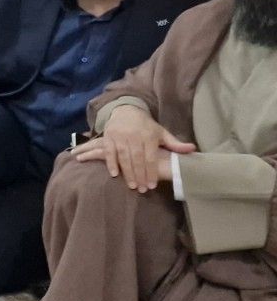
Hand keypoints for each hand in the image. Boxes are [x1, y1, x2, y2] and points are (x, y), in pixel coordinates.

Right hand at [73, 104, 194, 191]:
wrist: (126, 110)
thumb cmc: (146, 126)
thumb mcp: (161, 133)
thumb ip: (175, 144)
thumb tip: (192, 149)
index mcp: (149, 135)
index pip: (151, 157)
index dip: (151, 172)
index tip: (152, 185)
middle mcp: (134, 136)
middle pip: (137, 159)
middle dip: (140, 175)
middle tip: (142, 189)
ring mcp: (120, 136)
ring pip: (123, 157)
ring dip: (127, 173)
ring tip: (132, 186)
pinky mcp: (108, 137)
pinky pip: (109, 152)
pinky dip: (111, 163)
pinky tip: (114, 174)